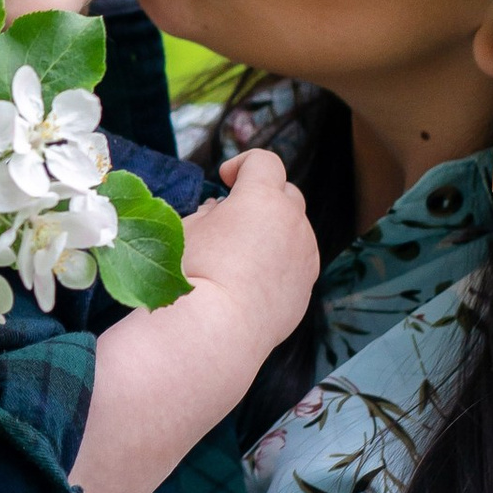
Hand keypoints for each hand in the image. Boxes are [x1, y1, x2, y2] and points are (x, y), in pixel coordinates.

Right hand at [178, 147, 321, 354]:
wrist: (216, 331)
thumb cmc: (193, 274)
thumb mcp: (187, 230)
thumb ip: (208, 213)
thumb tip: (219, 212)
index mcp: (262, 198)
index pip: (264, 162)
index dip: (243, 165)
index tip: (225, 180)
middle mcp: (293, 222)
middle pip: (287, 194)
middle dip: (263, 197)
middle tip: (234, 217)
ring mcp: (305, 256)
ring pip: (294, 231)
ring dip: (274, 231)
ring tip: (242, 255)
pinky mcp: (306, 287)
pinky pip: (296, 263)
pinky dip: (280, 262)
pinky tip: (253, 282)